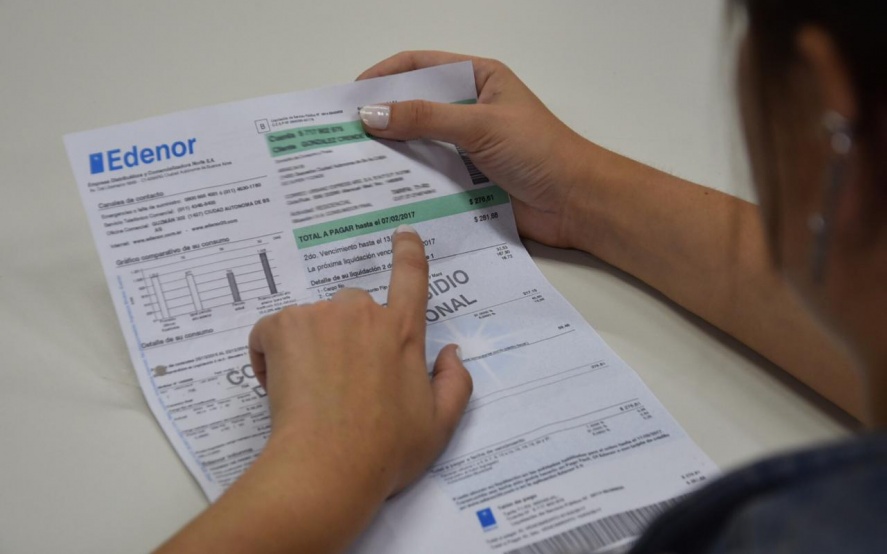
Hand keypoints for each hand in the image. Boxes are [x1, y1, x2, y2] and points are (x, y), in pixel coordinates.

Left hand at [249, 225, 471, 500]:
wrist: (326, 468)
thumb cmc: (385, 452)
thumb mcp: (439, 425)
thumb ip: (455, 383)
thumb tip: (452, 353)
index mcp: (402, 331)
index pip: (411, 276)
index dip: (408, 252)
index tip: (403, 236)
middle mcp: (362, 313)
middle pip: (354, 305)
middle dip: (346, 334)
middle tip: (340, 379)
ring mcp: (320, 316)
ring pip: (312, 322)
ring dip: (309, 346)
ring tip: (310, 392)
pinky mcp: (283, 327)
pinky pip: (273, 332)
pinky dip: (272, 354)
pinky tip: (281, 387)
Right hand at [357, 51, 592, 248]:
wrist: (576, 202)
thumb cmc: (539, 150)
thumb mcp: (480, 125)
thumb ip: (426, 119)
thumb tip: (371, 115)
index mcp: (478, 79)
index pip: (421, 66)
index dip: (385, 76)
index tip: (351, 96)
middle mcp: (470, 109)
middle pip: (416, 107)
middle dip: (382, 118)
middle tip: (343, 134)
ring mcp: (468, 147)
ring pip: (420, 144)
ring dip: (391, 153)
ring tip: (352, 165)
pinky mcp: (468, 180)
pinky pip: (430, 176)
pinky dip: (408, 182)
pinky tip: (381, 191)